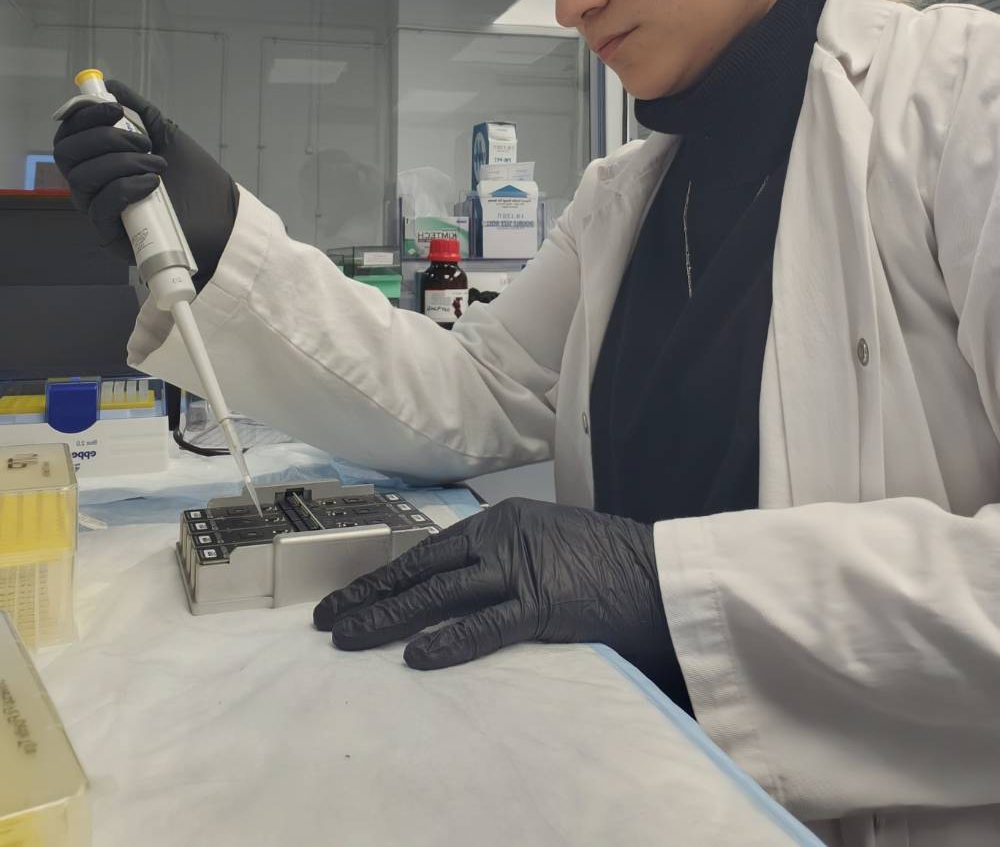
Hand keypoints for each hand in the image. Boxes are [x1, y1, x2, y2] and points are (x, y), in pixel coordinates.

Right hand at [53, 80, 237, 286]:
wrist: (222, 217)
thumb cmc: (194, 179)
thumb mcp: (167, 136)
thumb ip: (139, 112)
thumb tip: (109, 85)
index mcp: (99, 159)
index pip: (70, 134)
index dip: (83, 115)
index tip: (115, 108)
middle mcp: (93, 184)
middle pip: (66, 153)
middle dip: (104, 138)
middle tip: (144, 142)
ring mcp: (99, 211)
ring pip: (82, 178)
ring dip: (121, 163)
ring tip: (157, 165)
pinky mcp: (111, 236)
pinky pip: (100, 207)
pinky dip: (126, 188)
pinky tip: (153, 184)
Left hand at [314, 497, 688, 702]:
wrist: (661, 572)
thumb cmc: (607, 562)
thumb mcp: (546, 543)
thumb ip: (505, 559)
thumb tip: (460, 589)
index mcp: (503, 521)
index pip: (429, 551)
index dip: (386, 575)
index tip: (350, 595)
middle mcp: (503, 538)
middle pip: (422, 569)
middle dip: (371, 594)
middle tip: (328, 618)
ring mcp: (521, 568)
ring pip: (439, 594)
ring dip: (389, 617)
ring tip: (348, 637)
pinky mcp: (544, 603)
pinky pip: (486, 625)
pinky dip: (449, 641)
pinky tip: (416, 656)